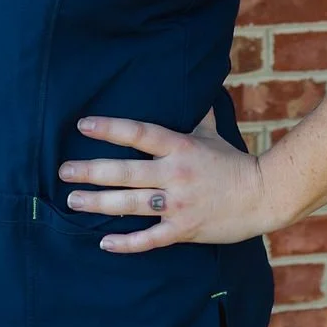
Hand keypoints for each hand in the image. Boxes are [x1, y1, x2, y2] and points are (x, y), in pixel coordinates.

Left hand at [57, 107, 269, 252]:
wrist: (263, 195)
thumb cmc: (233, 162)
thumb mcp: (211, 132)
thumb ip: (195, 112)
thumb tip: (194, 83)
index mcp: (180, 146)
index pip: (139, 134)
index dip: (110, 129)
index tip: (83, 126)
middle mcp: (176, 174)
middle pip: (126, 172)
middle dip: (91, 171)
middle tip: (63, 170)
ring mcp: (179, 204)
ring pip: (131, 204)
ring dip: (99, 203)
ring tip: (72, 200)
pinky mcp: (184, 230)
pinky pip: (150, 239)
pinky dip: (127, 243)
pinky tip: (104, 242)